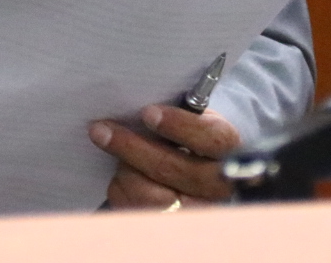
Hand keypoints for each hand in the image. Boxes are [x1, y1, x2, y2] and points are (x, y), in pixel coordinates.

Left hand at [89, 105, 238, 209]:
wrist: (202, 173)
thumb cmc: (192, 137)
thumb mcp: (197, 119)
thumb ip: (182, 112)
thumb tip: (142, 105)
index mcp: (229, 150)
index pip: (211, 140)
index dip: (179, 126)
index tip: (148, 113)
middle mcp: (217, 187)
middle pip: (171, 169)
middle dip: (131, 147)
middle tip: (101, 130)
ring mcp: (195, 211)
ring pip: (149, 194)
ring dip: (124, 169)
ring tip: (113, 150)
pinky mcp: (169, 226)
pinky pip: (134, 210)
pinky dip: (120, 190)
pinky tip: (120, 175)